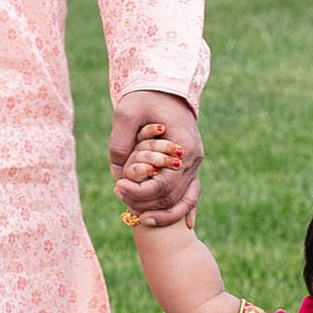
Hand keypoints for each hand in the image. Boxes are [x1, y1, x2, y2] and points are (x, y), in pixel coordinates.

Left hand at [111, 90, 199, 228]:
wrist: (164, 86)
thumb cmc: (145, 97)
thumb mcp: (126, 113)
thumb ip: (120, 143)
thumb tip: (118, 173)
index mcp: (182, 146)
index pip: (164, 184)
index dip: (140, 192)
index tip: (118, 187)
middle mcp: (193, 158)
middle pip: (173, 196)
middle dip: (146, 202)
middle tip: (119, 197)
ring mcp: (194, 163)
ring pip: (186, 198)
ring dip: (167, 214)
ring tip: (143, 220)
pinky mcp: (190, 164)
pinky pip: (193, 192)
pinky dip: (187, 209)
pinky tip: (185, 226)